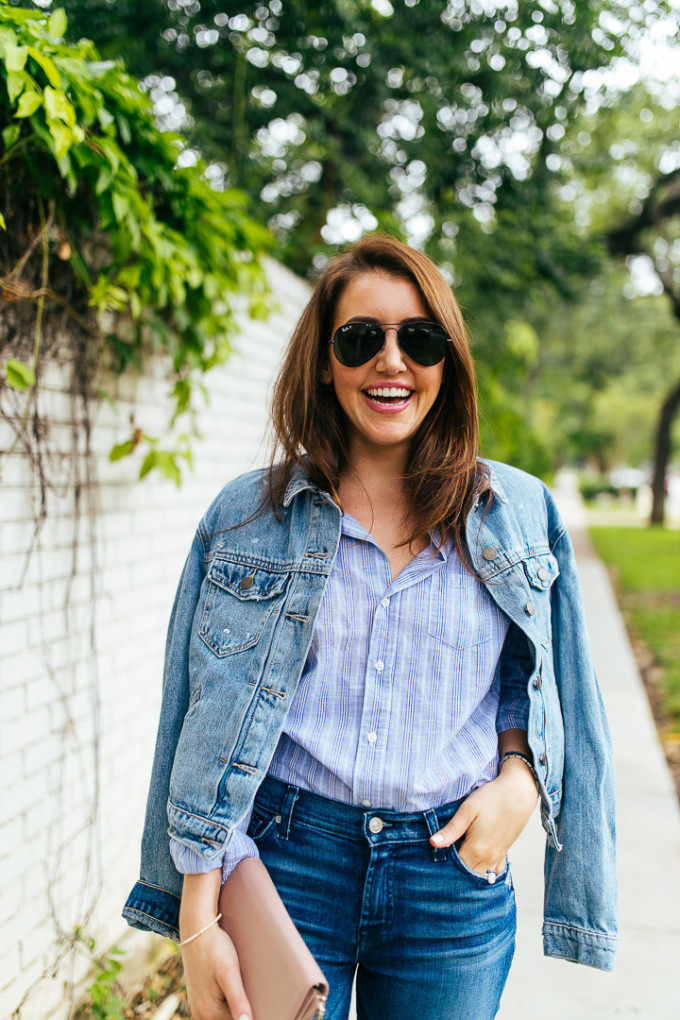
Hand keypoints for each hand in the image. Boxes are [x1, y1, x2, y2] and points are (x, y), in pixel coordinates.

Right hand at [181, 924, 251, 1019]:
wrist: (197, 928)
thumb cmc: (215, 947)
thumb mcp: (229, 973)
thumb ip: (238, 1001)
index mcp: (209, 1013)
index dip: (252, 1014)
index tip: (266, 1004)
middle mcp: (200, 1014)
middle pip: (230, 1018)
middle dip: (243, 1011)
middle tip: (255, 991)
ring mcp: (197, 1006)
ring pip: (223, 1014)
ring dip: (235, 1007)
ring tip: (246, 987)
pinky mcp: (198, 996)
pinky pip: (216, 1007)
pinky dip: (227, 1002)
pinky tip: (234, 988)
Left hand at [430, 759, 537, 875]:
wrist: (519, 793)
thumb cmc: (491, 798)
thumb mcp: (468, 809)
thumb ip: (451, 829)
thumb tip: (433, 843)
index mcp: (476, 849)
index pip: (454, 870)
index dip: (442, 867)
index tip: (433, 862)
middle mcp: (488, 858)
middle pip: (466, 875)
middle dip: (453, 873)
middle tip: (440, 864)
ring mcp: (497, 857)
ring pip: (480, 876)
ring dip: (468, 874)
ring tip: (455, 864)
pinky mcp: (504, 853)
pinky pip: (492, 873)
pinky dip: (482, 872)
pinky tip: (473, 864)